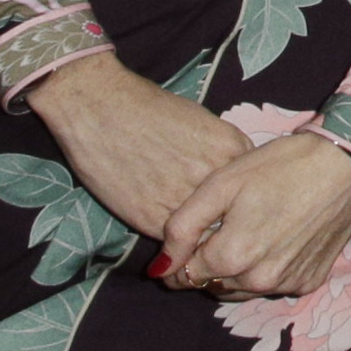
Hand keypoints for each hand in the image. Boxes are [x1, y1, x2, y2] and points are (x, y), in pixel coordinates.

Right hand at [28, 59, 247, 242]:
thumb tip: (232, 180)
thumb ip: (222, 154)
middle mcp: (214, 178)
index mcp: (231, 149)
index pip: (253, 190)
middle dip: (224, 222)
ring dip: (199, 236)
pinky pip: (175, 243)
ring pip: (206, 234)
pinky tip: (166, 228)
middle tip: (209, 223)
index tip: (232, 207)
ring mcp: (185, 201)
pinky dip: (174, 242)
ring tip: (186, 228)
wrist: (97, 107)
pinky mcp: (153, 220)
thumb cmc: (147, 107)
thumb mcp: (202, 122)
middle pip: (233, 216)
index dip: (241, 201)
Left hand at [159, 131, 350, 297]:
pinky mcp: (310, 281)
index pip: (186, 276)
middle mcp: (259, 280)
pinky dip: (267, 269)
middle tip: (220, 229)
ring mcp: (287, 284)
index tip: (187, 239)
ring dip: (236, 270)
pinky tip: (276, 238)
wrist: (347, 163)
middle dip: (208, 265)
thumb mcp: (221, 183)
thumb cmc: (280, 165)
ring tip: (247, 231)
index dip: (179, 259)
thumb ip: (182, 227)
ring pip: (243, 289)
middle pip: (214, 285)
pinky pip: (274, 285)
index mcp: (232, 257)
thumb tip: (159, 269)